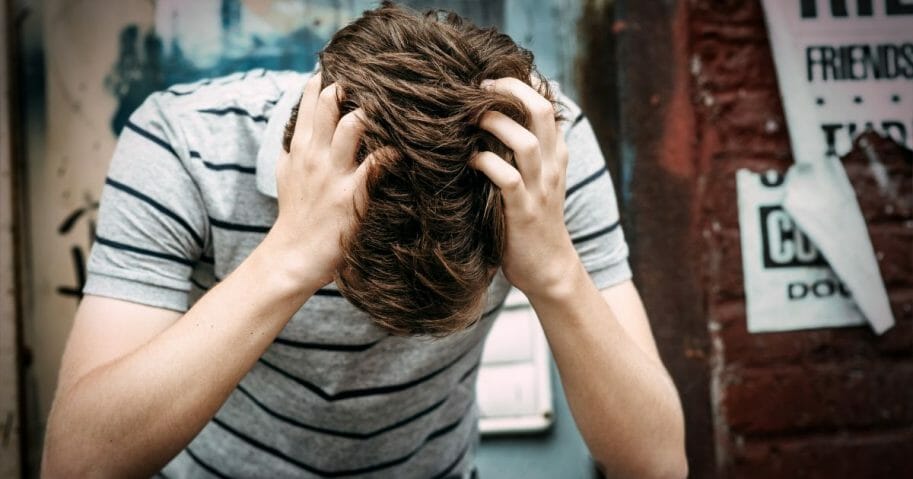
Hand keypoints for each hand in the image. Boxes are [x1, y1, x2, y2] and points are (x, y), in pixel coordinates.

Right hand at [268, 73, 372, 287]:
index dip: (326, 80)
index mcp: (300, 148)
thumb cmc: (295, 216)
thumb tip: (294, 125)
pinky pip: (376, 164)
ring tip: (392, 106)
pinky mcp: (351, 196)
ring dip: (372, 112)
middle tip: (374, 78)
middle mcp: (315, 155)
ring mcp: (333, 174)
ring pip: (352, 125)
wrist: (291, 257)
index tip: (344, 65)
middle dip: (350, 86)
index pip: (309, 101)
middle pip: (329, 104)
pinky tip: (404, 148)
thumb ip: (291, 147)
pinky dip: (392, 152)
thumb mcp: (285, 175)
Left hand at [472, 77, 580, 299]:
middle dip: (509, 92)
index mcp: (555, 155)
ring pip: (525, 142)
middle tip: (478, 88)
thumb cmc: (532, 221)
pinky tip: (469, 160)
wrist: (549, 269)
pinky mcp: (523, 212)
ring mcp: (539, 189)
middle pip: (541, 111)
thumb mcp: (536, 180)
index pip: (546, 104)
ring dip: (495, 124)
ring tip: (470, 118)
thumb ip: (522, 152)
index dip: (521, 84)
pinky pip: (508, 179)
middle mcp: (551, 166)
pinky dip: (486, 164)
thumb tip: (492, 122)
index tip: (490, 79)